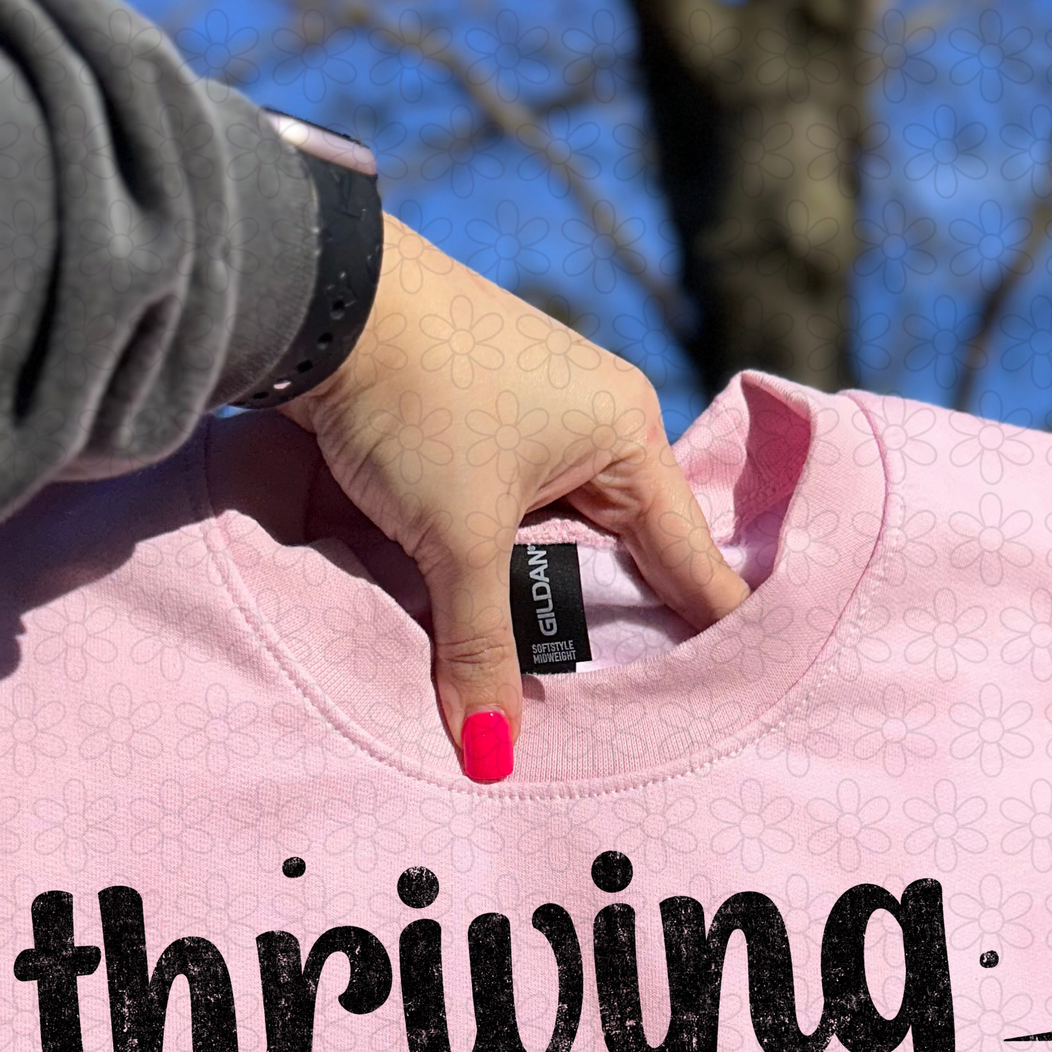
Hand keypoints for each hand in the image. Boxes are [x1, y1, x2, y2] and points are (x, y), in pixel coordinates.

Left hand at [283, 215, 749, 781]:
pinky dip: (501, 572)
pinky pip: (510, 521)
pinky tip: (496, 622)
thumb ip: (478, 648)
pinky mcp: (474, 427)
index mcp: (626, 436)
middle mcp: (594, 425)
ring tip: (565, 689)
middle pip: (625, 555)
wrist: (316, 298)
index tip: (735, 695)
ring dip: (546, 605)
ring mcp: (533, 422)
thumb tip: (490, 753)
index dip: (709, 629)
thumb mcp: (456, 540)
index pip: (687, 557)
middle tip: (637, 716)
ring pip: (559, 542)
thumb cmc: (417, 401)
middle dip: (617, 630)